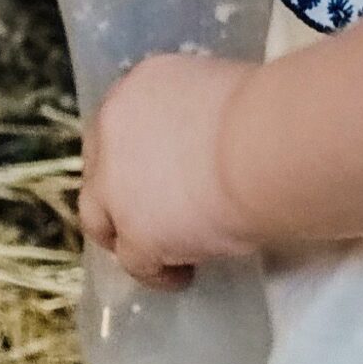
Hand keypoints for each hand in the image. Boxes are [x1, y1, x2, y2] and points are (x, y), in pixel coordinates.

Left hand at [78, 53, 257, 290]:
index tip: (157, 169)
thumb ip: (196, 115)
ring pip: (99, 219)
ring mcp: (115, 187)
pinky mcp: (135, 235)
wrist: (263, 146)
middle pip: (99, 170)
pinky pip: (136, 263)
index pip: (119, 124)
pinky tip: (183, 276)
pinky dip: (158, 272)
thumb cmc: (263, 110)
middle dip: (118, 193)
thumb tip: (209, 143)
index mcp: (138, 87)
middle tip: (148, 212)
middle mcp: (113, 131)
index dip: (133, 153)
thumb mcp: (218, 93)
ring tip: (158, 253)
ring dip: (123, 235)